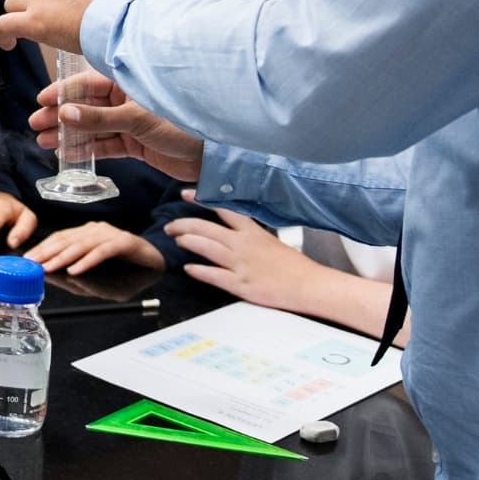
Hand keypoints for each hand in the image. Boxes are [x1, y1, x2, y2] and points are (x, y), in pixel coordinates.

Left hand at [0, 0, 126, 53]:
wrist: (125, 16)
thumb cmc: (126, 0)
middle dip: (28, 3)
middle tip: (44, 19)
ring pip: (12, 5)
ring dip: (17, 19)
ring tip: (21, 34)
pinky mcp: (35, 23)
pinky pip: (4, 26)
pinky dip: (1, 35)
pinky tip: (8, 43)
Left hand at [23, 221, 165, 275]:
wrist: (158, 260)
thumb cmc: (127, 267)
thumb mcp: (99, 274)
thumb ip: (80, 275)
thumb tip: (58, 277)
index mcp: (87, 233)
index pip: (60, 238)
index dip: (43, 247)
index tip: (27, 259)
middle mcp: (96, 230)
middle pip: (66, 240)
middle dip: (47, 252)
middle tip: (31, 264)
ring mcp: (110, 234)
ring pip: (81, 245)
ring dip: (63, 257)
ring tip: (49, 267)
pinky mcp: (124, 242)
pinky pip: (102, 251)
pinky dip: (88, 261)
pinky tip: (76, 269)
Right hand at [30, 72, 203, 181]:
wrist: (211, 155)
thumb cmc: (182, 124)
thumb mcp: (136, 119)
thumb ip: (99, 118)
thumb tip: (65, 113)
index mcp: (129, 83)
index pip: (88, 84)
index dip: (63, 92)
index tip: (42, 100)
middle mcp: (127, 100)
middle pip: (86, 105)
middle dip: (60, 115)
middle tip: (36, 124)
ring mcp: (130, 121)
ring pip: (92, 127)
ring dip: (69, 134)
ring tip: (44, 141)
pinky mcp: (135, 142)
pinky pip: (104, 144)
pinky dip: (86, 150)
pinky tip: (67, 153)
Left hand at [165, 197, 315, 312]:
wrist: (308, 285)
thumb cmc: (292, 265)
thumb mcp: (269, 242)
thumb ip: (249, 235)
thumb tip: (231, 231)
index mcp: (252, 231)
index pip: (223, 209)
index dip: (202, 200)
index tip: (185, 194)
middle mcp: (243, 244)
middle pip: (207, 228)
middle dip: (184, 225)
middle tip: (170, 225)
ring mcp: (241, 264)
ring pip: (207, 248)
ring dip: (188, 242)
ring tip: (176, 239)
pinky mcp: (241, 284)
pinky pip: (215, 275)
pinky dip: (199, 271)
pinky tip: (188, 268)